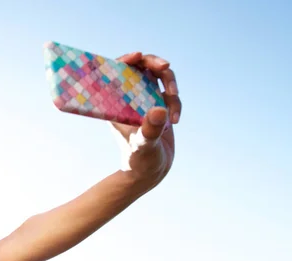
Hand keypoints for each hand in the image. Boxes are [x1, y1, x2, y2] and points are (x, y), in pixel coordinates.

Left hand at [111, 52, 180, 186]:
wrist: (150, 173)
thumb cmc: (139, 162)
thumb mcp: (143, 146)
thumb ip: (149, 130)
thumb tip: (159, 110)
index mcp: (115, 103)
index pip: (117, 72)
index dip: (126, 59)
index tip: (138, 56)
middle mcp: (128, 98)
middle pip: (141, 67)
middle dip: (155, 64)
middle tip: (165, 66)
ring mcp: (144, 100)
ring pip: (159, 77)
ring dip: (170, 86)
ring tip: (173, 112)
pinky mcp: (158, 105)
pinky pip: (170, 93)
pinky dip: (176, 103)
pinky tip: (174, 122)